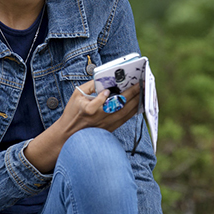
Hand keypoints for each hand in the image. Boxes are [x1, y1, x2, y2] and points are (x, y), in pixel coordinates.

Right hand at [24, 81, 139, 172]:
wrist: (70, 133)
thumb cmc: (73, 112)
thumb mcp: (77, 95)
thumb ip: (90, 86)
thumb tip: (105, 79)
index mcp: (89, 109)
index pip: (101, 100)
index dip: (106, 94)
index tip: (112, 88)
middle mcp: (100, 117)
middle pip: (120, 105)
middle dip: (133, 93)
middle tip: (142, 83)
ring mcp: (107, 124)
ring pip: (126, 112)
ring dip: (136, 101)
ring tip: (144, 91)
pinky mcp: (111, 128)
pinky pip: (126, 118)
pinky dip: (134, 110)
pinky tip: (139, 102)